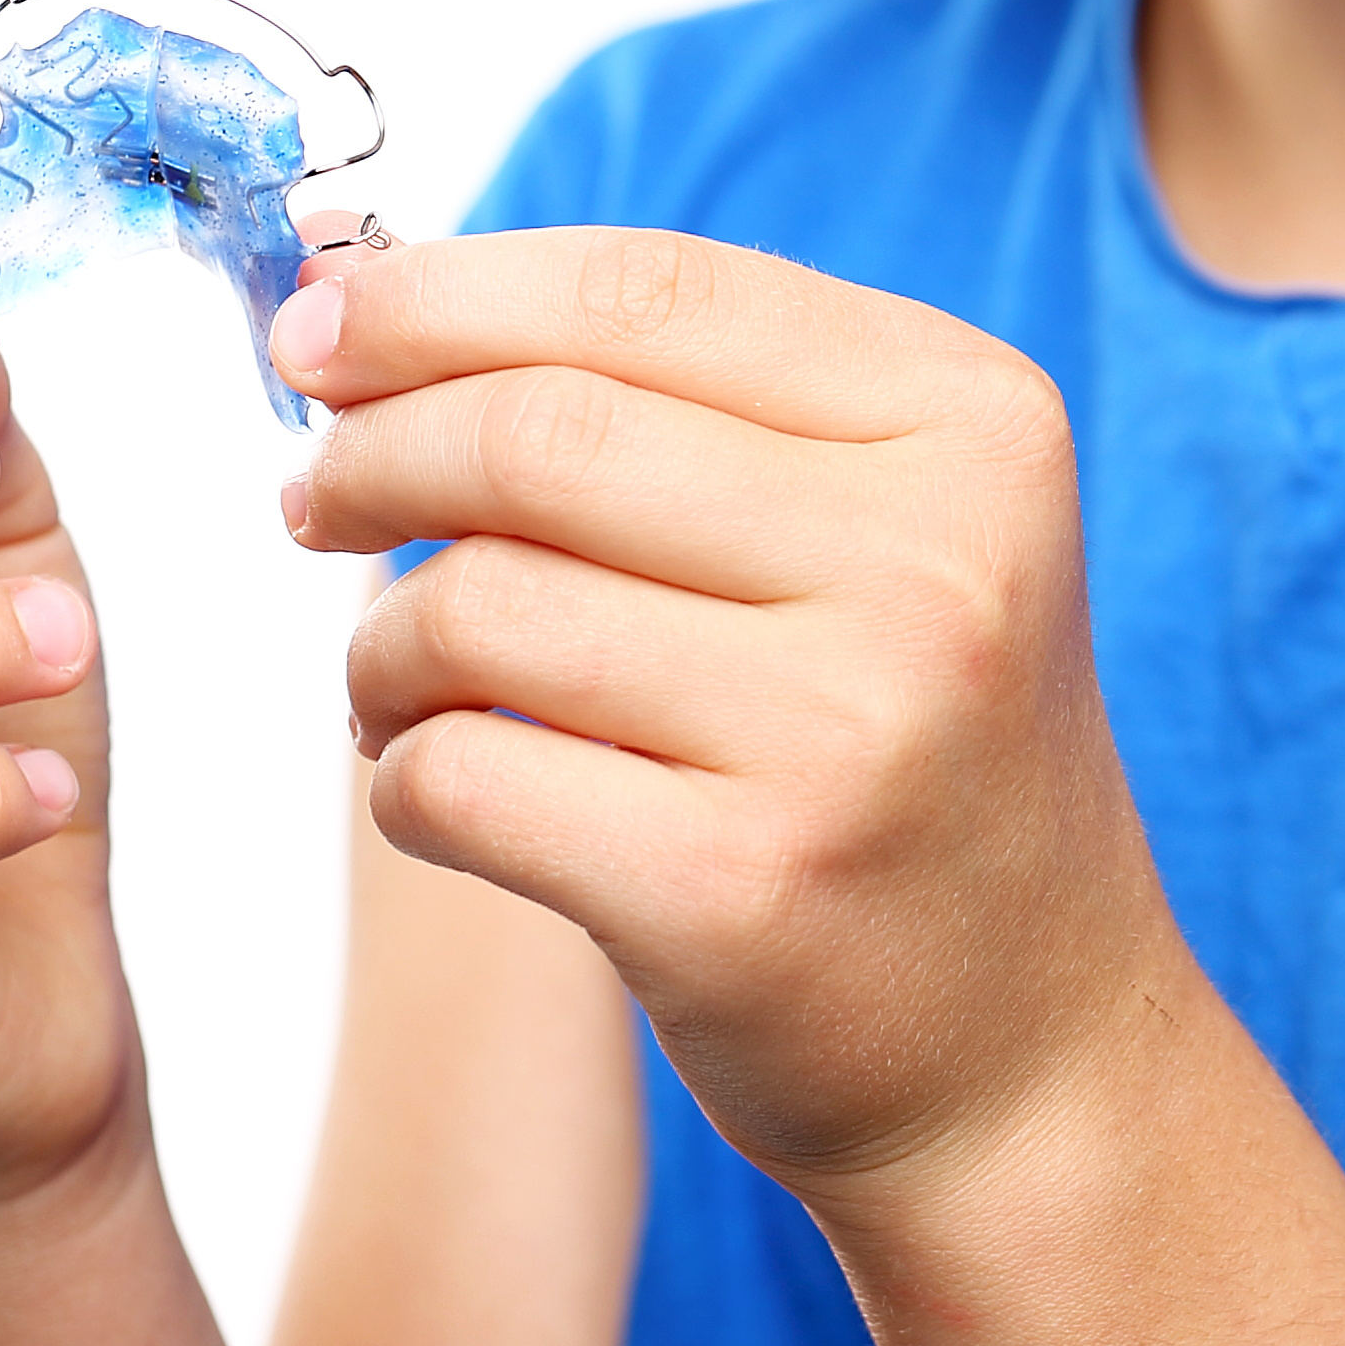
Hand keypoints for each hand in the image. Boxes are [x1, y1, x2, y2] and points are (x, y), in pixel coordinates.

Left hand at [279, 225, 1187, 1214]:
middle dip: (376, 453)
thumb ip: (679, 407)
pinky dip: (401, 775)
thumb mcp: (882, 535)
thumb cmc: (901, 757)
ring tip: (393, 680)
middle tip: (314, 500)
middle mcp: (935, 560)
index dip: (445, 294)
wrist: (1030, 1057)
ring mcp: (846, 729)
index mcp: (973, 423)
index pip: (649, 288)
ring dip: (381, 642)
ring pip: (481, 603)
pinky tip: (434, 785)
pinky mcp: (740, 891)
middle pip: (543, 429)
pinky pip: (463, 777)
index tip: (318, 333)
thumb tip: (364, 306)